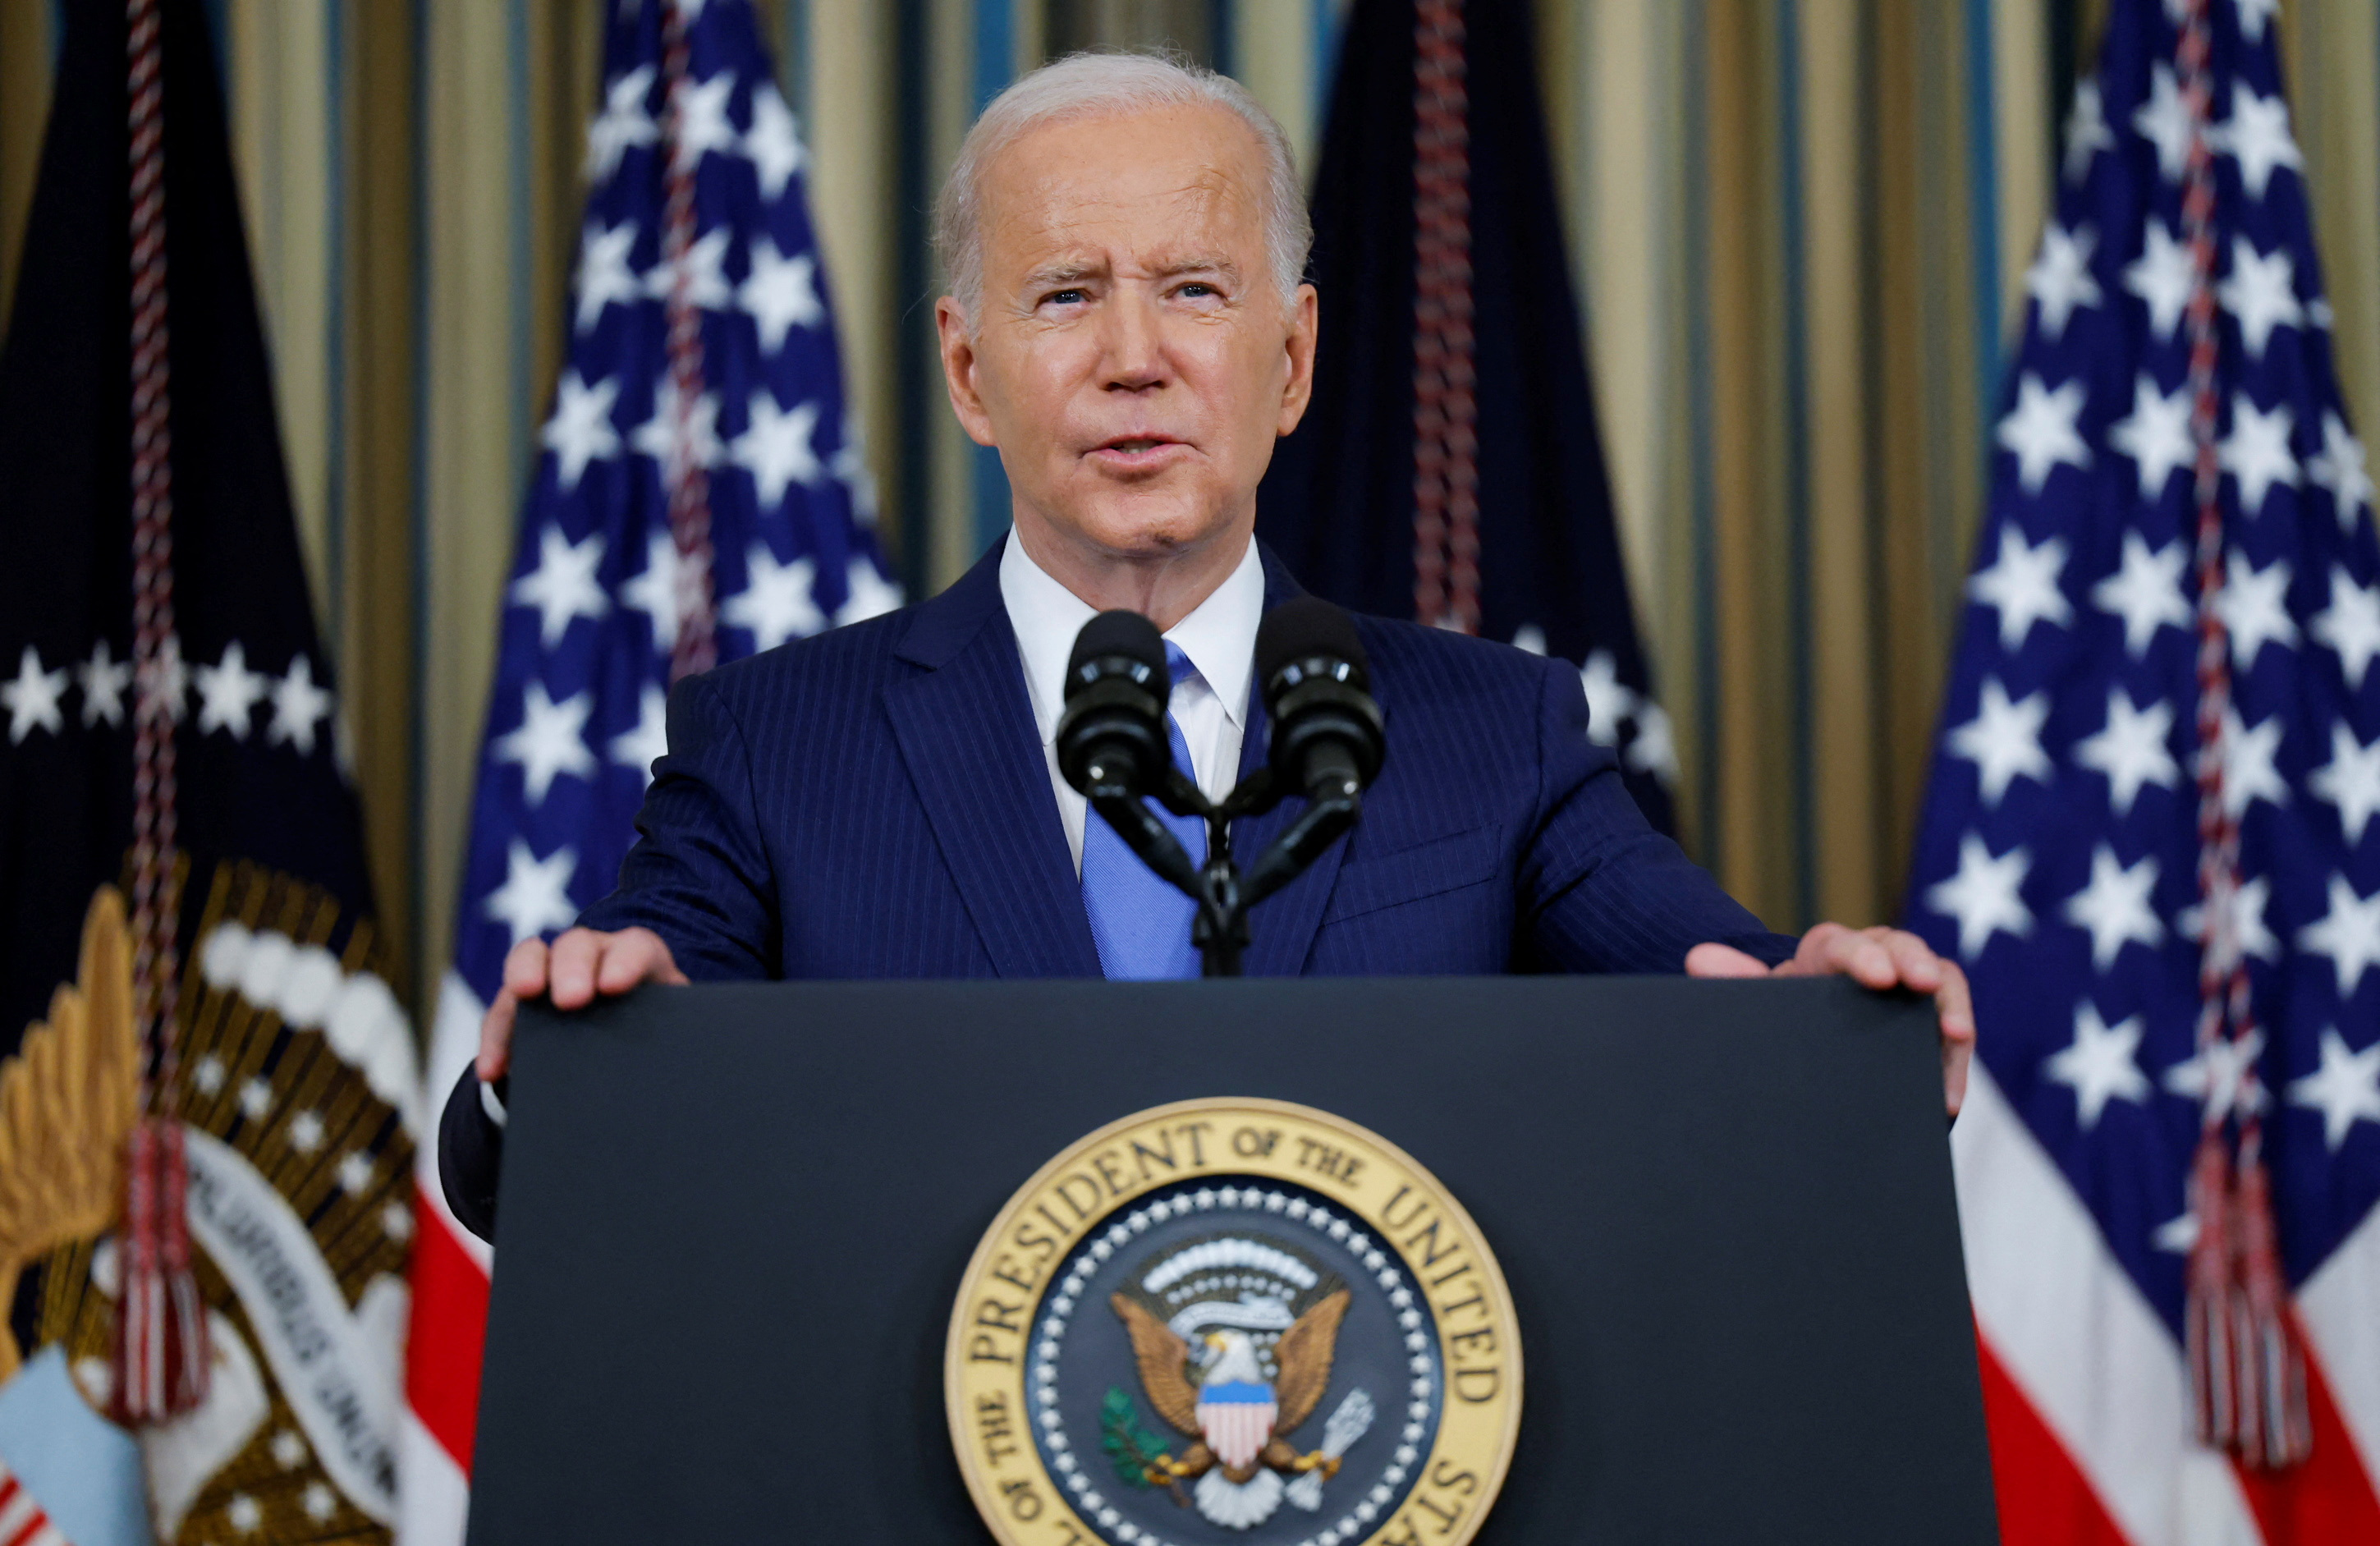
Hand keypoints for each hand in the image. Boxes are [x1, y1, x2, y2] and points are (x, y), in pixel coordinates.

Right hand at [475, 926, 687, 1082]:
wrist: (634, 1043)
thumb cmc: (659, 1032)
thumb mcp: (670, 1029)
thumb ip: (671, 1036)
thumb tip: (674, 1068)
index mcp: (639, 958)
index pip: (635, 948)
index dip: (625, 962)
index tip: (613, 987)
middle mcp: (594, 954)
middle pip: (578, 945)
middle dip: (572, 969)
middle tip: (570, 1000)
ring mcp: (553, 969)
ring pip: (531, 960)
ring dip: (523, 980)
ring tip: (522, 999)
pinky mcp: (523, 999)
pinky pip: (503, 1012)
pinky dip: (496, 1039)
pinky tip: (492, 1069)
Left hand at [1685, 923, 1974, 1117]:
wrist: (1803, 1041)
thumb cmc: (1783, 1015)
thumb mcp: (1762, 1003)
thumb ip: (1733, 983)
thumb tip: (1698, 958)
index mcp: (1827, 953)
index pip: (1846, 943)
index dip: (1863, 956)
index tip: (1878, 976)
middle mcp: (1875, 960)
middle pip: (1903, 948)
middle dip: (1918, 963)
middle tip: (1925, 984)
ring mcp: (1908, 991)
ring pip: (1940, 984)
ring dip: (1951, 1009)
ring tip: (1957, 1035)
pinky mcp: (1932, 1026)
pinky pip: (1952, 1035)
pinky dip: (1954, 1063)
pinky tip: (1948, 1097)